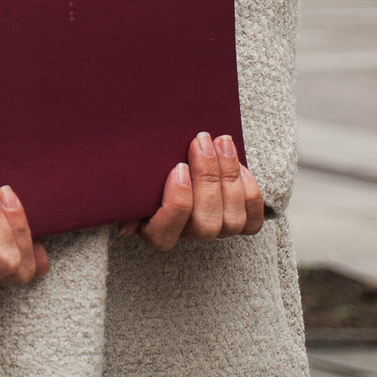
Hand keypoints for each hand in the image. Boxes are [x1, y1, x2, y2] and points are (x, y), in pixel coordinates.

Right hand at [128, 133, 263, 248]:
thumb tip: (124, 228)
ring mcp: (218, 230)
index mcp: (157, 231)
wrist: (183, 156)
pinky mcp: (241, 222)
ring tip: (221, 142)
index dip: (177, 203)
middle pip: (205, 224)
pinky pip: (252, 221)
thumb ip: (126, 197)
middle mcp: (189, 235)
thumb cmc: (151, 168)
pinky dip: (250, 193)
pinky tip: (239, 166)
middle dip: (207, 179)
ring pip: (232, 220)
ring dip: (229, 176)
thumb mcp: (133, 179)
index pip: (165, 234)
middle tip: (201, 141)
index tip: (178, 167)